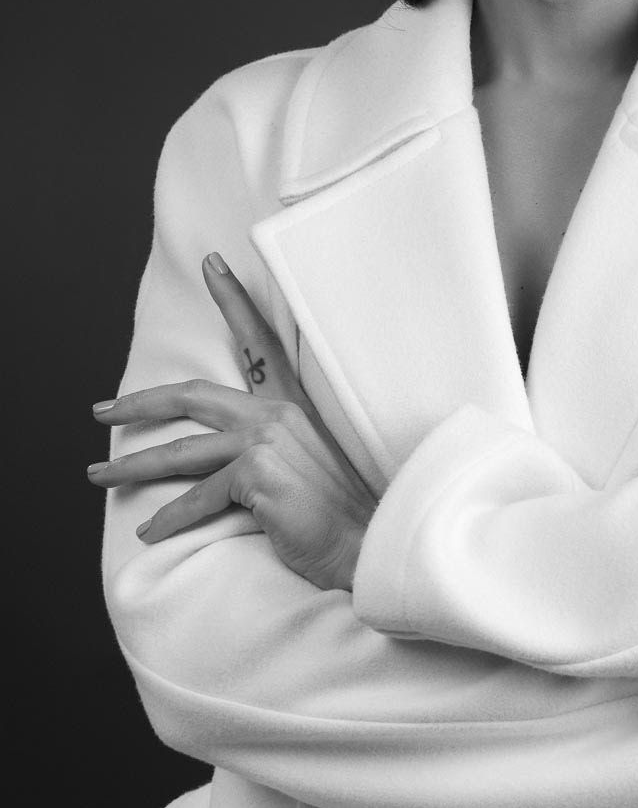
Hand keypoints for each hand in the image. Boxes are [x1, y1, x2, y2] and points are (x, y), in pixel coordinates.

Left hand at [88, 253, 378, 591]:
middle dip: (138, 403)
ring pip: (180, 451)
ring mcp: (265, 443)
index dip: (234, 300)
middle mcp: (276, 415)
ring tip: (100, 476)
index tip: (213, 264)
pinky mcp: (256, 475)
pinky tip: (152, 532)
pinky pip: (197, 498)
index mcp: (291, 405)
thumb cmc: (337, 511)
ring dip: (132, 467)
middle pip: (192, 395)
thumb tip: (230, 454)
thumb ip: (273, 445)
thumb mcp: (308, 462)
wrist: (366, 542)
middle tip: (101, 412)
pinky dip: (170, 519)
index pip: (260, 341)